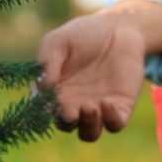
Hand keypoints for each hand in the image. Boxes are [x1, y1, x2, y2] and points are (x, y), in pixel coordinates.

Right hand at [38, 0, 161, 140]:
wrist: (119, 28)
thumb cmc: (82, 34)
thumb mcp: (58, 42)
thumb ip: (47, 62)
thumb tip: (41, 86)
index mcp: (55, 93)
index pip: (44, 111)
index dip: (42, 112)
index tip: (45, 105)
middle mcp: (74, 105)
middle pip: (66, 125)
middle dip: (66, 122)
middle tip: (69, 112)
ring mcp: (97, 108)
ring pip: (89, 133)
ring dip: (88, 126)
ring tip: (89, 107)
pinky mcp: (120, 107)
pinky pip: (115, 124)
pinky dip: (110, 119)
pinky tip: (107, 102)